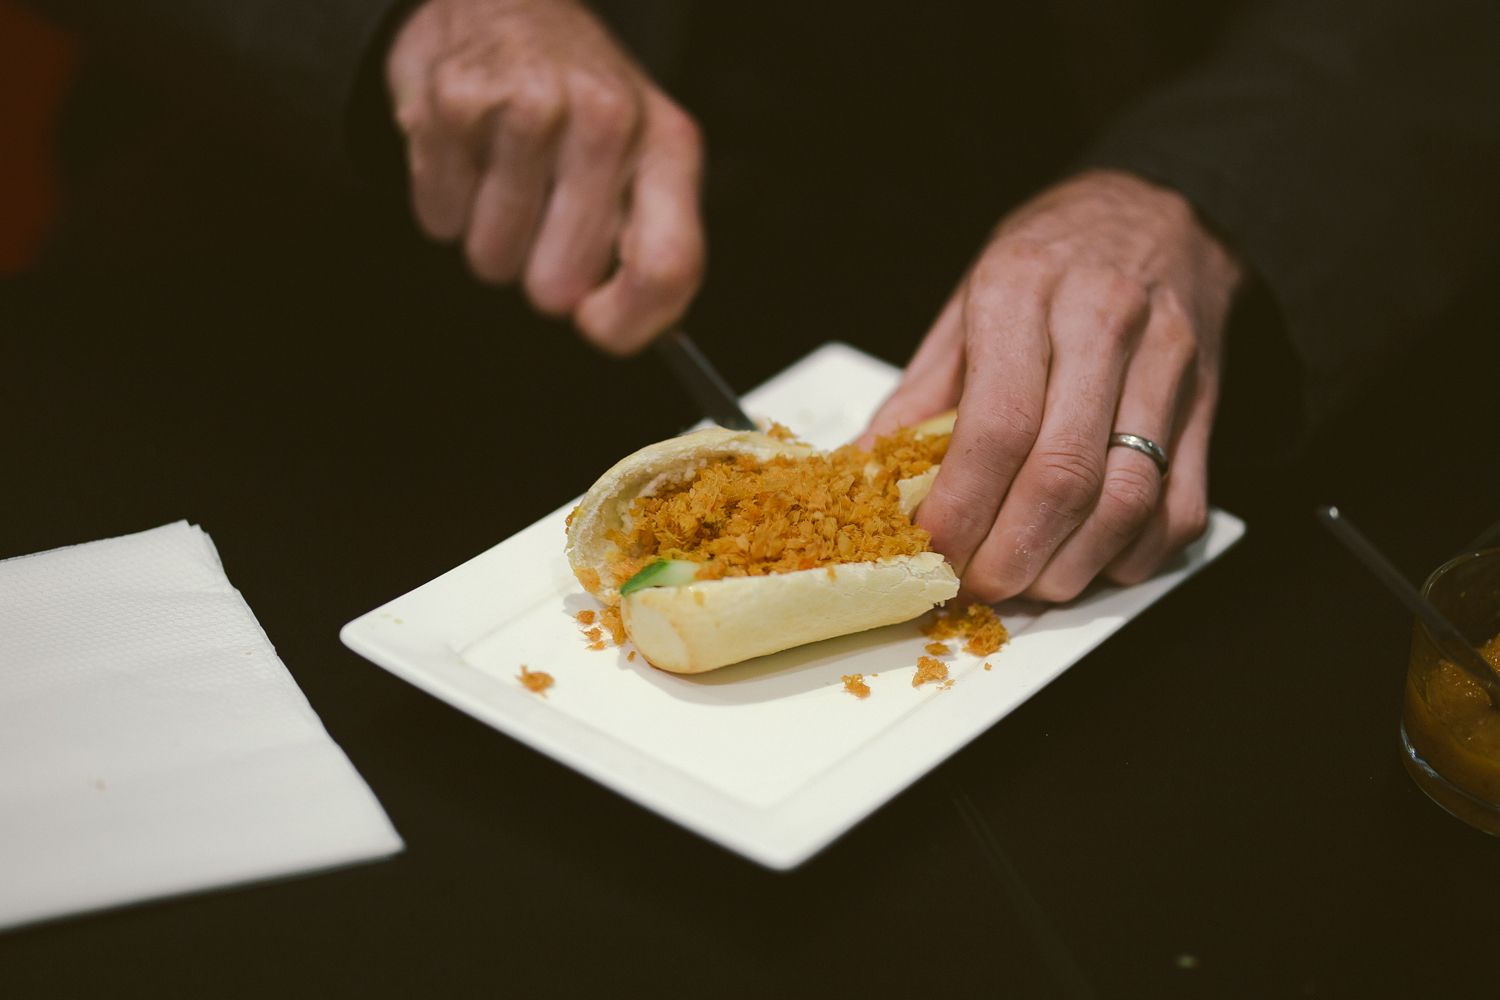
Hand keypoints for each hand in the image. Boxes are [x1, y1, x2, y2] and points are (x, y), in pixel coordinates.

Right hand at [387, 0, 704, 352]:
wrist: (502, 3)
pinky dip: (446, 204)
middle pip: (559, 287)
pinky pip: (440, 220)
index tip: (596, 324)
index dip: (627, 324)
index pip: (666, 269)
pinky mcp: (454, 104)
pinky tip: (469, 155)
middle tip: (542, 221)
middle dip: (540, 275)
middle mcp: (606, 120)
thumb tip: (624, 330)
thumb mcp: (643, 156)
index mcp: (666, 145)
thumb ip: (650, 243)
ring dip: (490, 239)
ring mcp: (528, 108)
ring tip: (505, 177)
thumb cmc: (581, 100)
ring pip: (492, 260)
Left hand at [862, 169, 1242, 601]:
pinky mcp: (1208, 406)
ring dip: (1070, 567)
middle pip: (1062, 476)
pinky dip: (1130, 557)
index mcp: (1024, 290)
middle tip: (974, 584)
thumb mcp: (966, 304)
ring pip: (1126, 501)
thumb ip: (919, 396)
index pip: (996, 425)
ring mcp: (1167, 366)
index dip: (960, 507)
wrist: (1159, 210)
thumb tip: (861, 477)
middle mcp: (1103, 324)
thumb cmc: (1048, 261)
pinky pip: (1179, 508)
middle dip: (1010, 554)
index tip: (931, 548)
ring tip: (1027, 584)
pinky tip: (1088, 560)